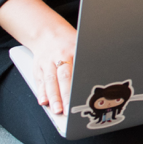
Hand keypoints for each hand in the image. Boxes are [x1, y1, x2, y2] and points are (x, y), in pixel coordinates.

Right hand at [0, 0, 77, 114]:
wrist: (47, 33)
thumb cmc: (69, 43)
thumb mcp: (82, 45)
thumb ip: (88, 60)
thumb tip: (105, 74)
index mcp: (74, 51)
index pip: (77, 69)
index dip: (79, 84)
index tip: (82, 96)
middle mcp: (59, 57)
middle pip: (63, 77)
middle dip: (65, 95)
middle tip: (68, 109)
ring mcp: (47, 63)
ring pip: (50, 81)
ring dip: (53, 97)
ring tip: (56, 110)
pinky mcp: (37, 68)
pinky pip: (40, 82)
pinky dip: (41, 93)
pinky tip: (43, 102)